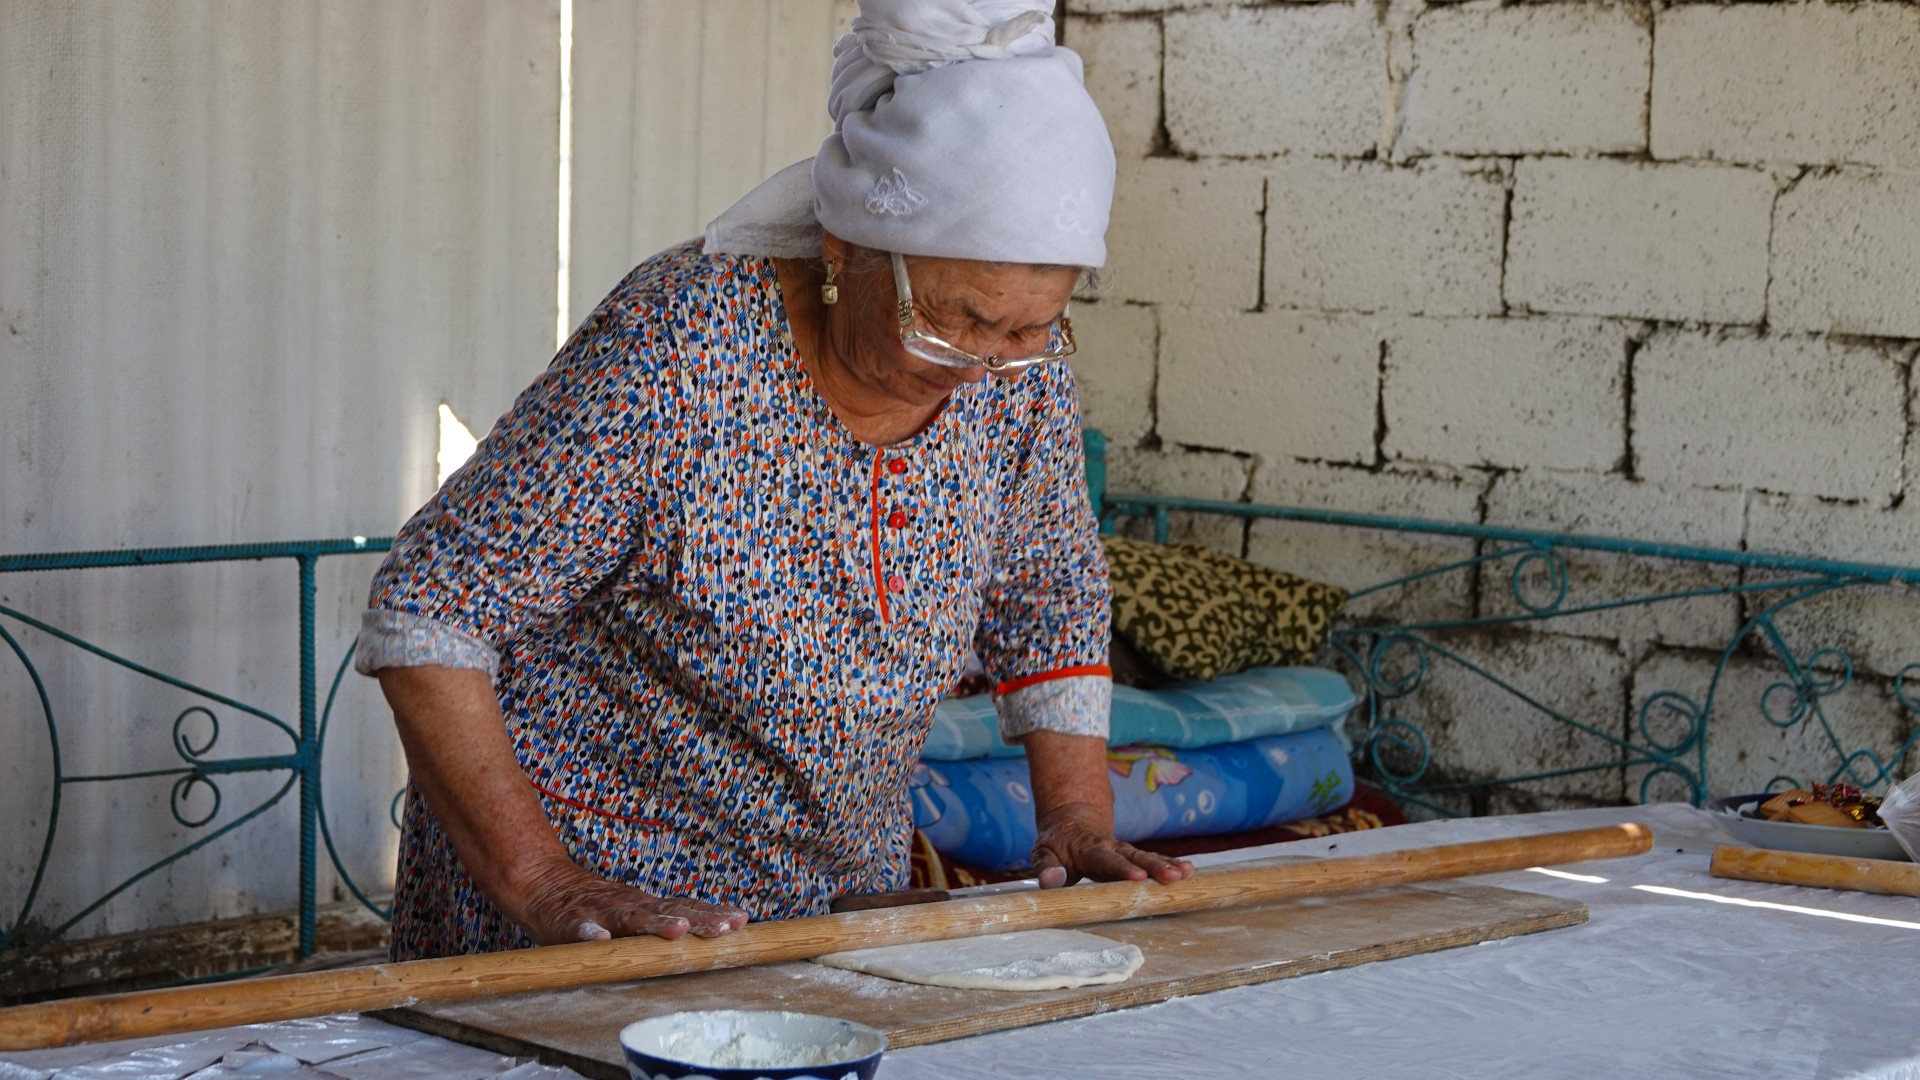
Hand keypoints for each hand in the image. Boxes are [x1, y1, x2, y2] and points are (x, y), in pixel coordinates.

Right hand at [510, 854, 749, 944]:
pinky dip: (589, 932)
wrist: (543, 884)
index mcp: (646, 906)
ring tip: (678, 931)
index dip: (712, 914)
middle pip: (668, 912)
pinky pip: (579, 928)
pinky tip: (599, 939)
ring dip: (655, 924)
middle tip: (724, 929)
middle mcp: (629, 905)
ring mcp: (601, 912)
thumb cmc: (597, 907)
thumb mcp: (634, 913)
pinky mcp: (569, 921)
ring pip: (631, 918)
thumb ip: (664, 921)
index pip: (686, 907)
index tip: (741, 921)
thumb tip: (709, 937)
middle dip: (698, 921)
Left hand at [1030, 801, 1194, 889]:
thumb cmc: (1056, 844)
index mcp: (1088, 850)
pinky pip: (1152, 858)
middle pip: (1134, 858)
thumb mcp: (1042, 853)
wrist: (1071, 819)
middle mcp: (1110, 847)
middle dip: (1154, 867)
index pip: (1106, 860)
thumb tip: (1051, 882)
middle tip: (1173, 877)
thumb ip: (1046, 868)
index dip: (1121, 869)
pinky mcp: (1132, 855)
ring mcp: (1124, 850)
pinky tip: (1188, 871)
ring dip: (1167, 865)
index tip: (1138, 878)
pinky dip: (1170, 863)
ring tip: (1187, 873)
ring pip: (1147, 857)